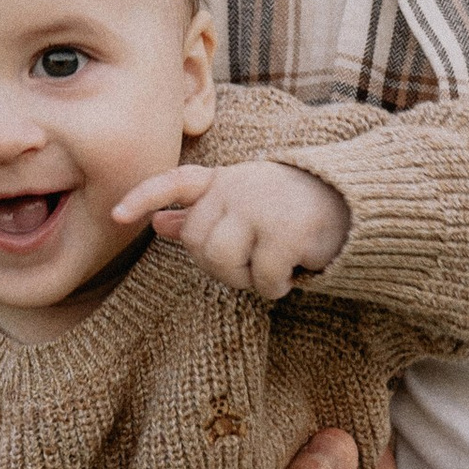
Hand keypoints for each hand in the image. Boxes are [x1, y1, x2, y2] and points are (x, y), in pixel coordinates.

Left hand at [115, 157, 352, 302]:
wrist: (352, 204)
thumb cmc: (289, 209)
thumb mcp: (243, 205)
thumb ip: (200, 214)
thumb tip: (158, 224)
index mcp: (223, 181)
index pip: (175, 183)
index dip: (143, 199)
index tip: (115, 216)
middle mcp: (237, 187)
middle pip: (199, 244)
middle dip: (223, 265)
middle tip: (254, 259)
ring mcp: (261, 207)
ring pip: (223, 263)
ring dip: (247, 279)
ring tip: (271, 266)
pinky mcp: (286, 231)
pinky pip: (261, 280)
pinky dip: (276, 287)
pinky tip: (293, 272)